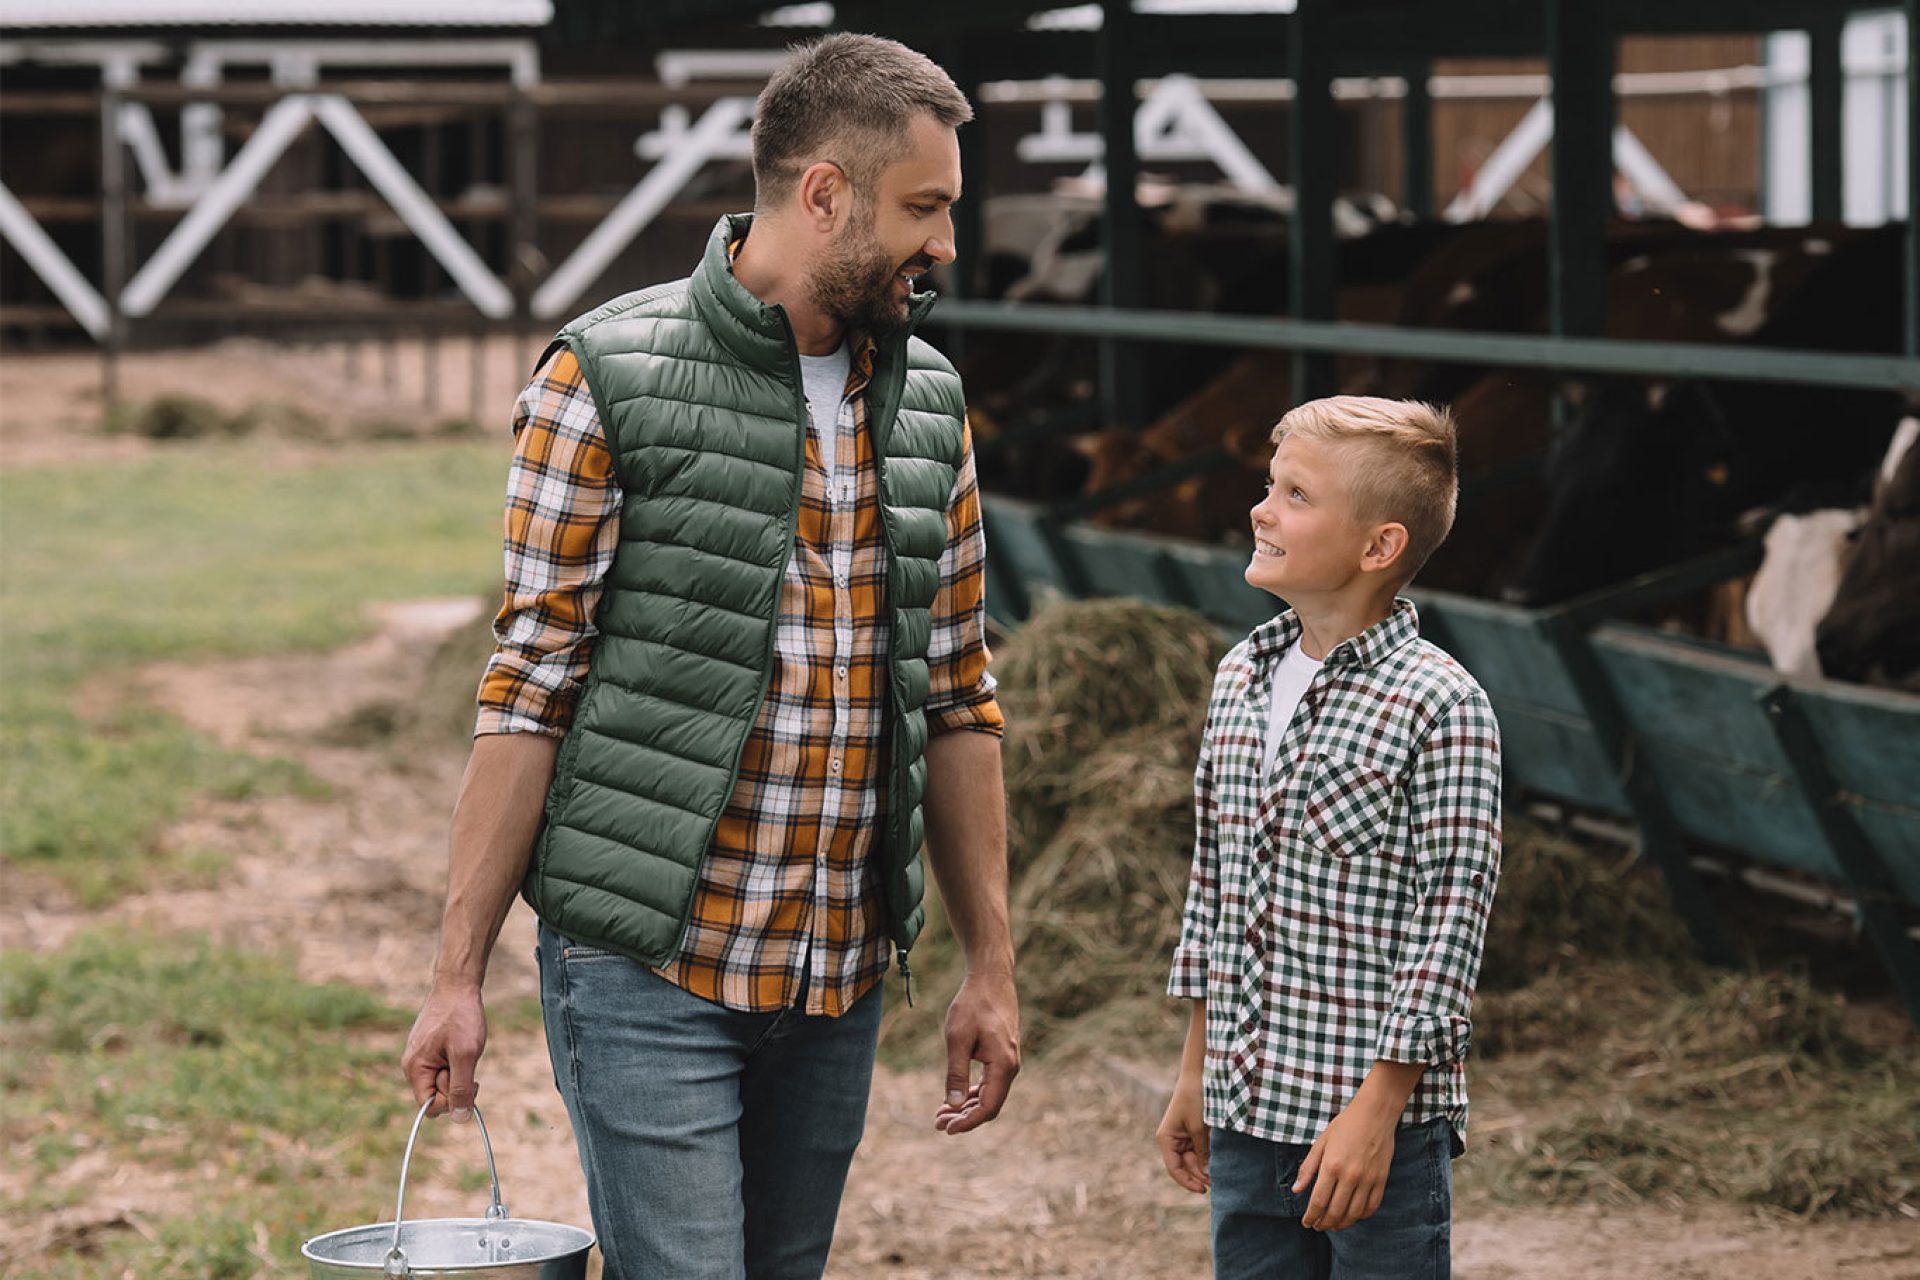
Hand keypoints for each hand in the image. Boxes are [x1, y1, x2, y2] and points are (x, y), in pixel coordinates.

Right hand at [402, 982, 487, 1121]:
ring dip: (460, 1071)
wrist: (458, 985)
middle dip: (457, 1083)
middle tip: (466, 1058)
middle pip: (437, 1095)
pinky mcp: (430, 1049)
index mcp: (415, 1069)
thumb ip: (462, 1088)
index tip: (468, 1081)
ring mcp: (421, 1056)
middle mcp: (413, 1066)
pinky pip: (445, 1067)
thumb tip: (460, 1118)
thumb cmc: (461, 1017)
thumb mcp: (466, 1055)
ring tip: (464, 1048)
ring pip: (444, 1081)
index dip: (451, 1100)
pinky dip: (458, 1060)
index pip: (429, 1107)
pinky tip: (462, 1043)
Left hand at [934, 970, 1018, 1134]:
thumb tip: (952, 1105)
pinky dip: (972, 1093)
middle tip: (938, 1123)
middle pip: (989, 1105)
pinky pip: (989, 1083)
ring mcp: (1008, 1062)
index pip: (988, 1107)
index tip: (946, 1129)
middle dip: (964, 1118)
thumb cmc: (973, 1005)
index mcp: (1003, 1065)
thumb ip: (956, 1072)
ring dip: (966, 1107)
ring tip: (941, 1114)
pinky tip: (955, 1097)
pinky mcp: (1002, 1056)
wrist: (991, 979)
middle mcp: (1010, 1067)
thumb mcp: (958, 1038)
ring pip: (989, 1095)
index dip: (967, 1122)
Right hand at [1155, 1077, 1209, 1193]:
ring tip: (1221, 1173)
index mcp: (1166, 1139)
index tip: (1204, 1190)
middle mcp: (1172, 1140)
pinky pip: (1200, 1150)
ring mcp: (1183, 1137)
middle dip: (1201, 1174)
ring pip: (1194, 1160)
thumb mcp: (1198, 1128)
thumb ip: (1202, 1152)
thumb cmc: (1195, 1099)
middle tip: (1219, 1182)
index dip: (1188, 1182)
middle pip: (1186, 1167)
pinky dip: (1209, 1156)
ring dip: (1206, 1166)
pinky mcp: (1194, 1132)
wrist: (1201, 1076)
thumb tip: (1207, 1175)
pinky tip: (1220, 1162)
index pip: (1174, 1169)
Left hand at [1293, 1106, 1395, 1230]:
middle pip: (1335, 1211)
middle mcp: (1350, 1176)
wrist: (1375, 1114)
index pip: (1318, 1201)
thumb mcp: (1321, 1142)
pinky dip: (1361, 1216)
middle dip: (1324, 1223)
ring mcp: (1368, 1179)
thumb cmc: (1345, 1125)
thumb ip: (1308, 1168)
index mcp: (1331, 1166)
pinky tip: (1353, 1216)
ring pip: (1354, 1213)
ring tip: (1333, 1225)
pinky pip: (1371, 1206)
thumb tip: (1296, 1190)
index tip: (1306, 1223)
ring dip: (1342, 1224)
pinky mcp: (1381, 1180)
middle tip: (1317, 1226)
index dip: (1311, 1216)